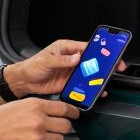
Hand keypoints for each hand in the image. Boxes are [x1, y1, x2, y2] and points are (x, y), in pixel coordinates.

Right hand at [0, 98, 79, 139]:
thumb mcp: (20, 104)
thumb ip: (39, 107)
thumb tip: (56, 112)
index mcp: (36, 105)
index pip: (64, 108)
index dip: (73, 112)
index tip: (75, 114)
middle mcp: (39, 120)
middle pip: (66, 125)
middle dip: (64, 127)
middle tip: (59, 127)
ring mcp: (37, 137)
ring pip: (59, 139)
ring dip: (53, 138)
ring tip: (40, 136)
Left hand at [4, 39, 126, 97]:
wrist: (24, 82)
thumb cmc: (32, 66)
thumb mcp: (46, 61)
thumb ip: (61, 60)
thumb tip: (76, 58)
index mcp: (66, 48)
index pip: (87, 47)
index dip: (99, 50)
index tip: (109, 54)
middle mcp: (71, 59)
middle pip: (92, 61)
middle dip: (104, 65)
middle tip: (115, 69)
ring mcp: (71, 72)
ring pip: (89, 74)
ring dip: (98, 78)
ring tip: (106, 83)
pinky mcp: (69, 83)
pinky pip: (83, 85)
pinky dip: (90, 89)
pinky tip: (95, 92)